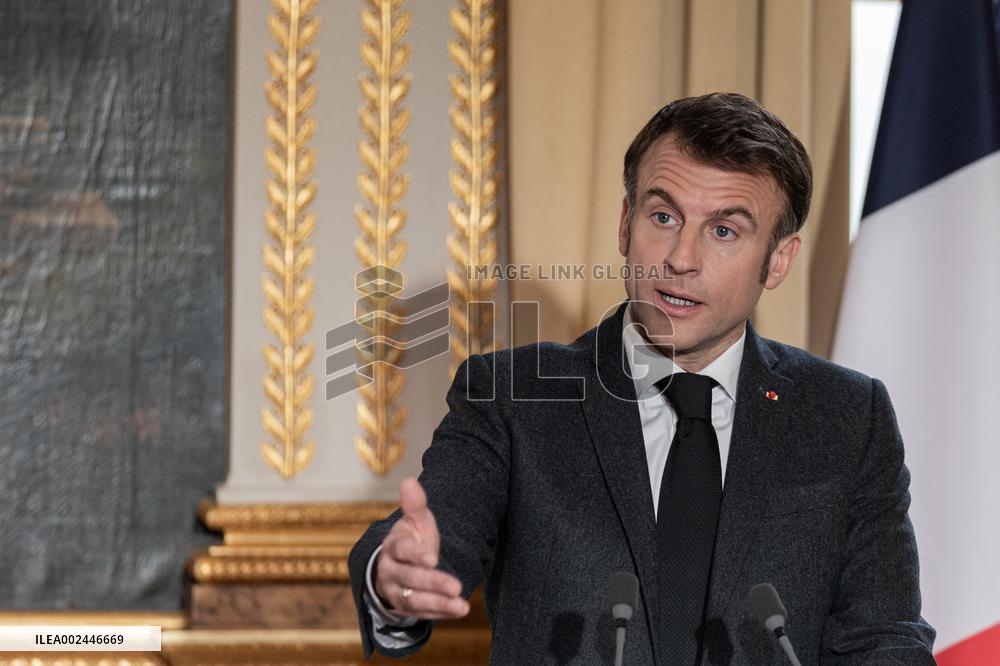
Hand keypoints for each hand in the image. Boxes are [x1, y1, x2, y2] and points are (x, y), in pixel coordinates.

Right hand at [374, 478, 469, 619]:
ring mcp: (396, 591)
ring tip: (462, 605)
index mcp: (393, 546)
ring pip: (414, 600)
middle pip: (410, 578)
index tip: (432, 558)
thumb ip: (415, 505)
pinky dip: (441, 613)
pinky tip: (458, 610)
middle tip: (456, 586)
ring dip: (438, 603)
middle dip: (433, 582)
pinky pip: (422, 614)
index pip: (401, 550)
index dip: (415, 554)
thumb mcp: (416, 521)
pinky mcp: (406, 607)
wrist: (399, 563)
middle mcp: (391, 571)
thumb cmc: (412, 538)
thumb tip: (409, 482)